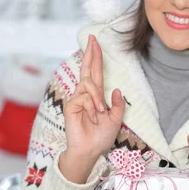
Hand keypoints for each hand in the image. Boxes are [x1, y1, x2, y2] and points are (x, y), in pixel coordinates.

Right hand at [60, 35, 124, 183]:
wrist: (90, 150)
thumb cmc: (101, 137)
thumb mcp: (116, 119)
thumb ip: (118, 105)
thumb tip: (117, 90)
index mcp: (95, 96)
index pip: (95, 72)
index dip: (95, 57)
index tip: (96, 42)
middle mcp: (85, 94)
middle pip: (87, 69)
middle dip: (91, 53)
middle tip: (93, 39)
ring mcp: (77, 99)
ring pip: (89, 85)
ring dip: (97, 98)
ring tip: (100, 113)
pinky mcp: (71, 105)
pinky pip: (84, 97)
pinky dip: (91, 106)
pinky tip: (92, 116)